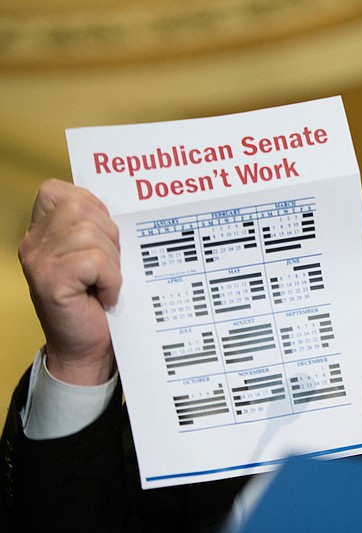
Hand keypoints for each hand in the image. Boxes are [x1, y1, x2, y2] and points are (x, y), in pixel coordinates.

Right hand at [18, 179, 120, 384]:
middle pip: (82, 209)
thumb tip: (123, 206)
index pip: (60, 191)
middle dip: (110, 237)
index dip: (91, 206)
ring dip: (112, 262)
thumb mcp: (98, 256)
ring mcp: (38, 260)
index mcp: (42, 230)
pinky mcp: (49, 280)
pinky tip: (105, 295)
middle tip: (110, 268)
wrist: (88, 350)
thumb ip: (96, 228)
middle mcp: (33, 241)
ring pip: (90, 234)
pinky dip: (110, 279)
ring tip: (107, 283)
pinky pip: (94, 261)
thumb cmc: (98, 303)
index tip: (104, 236)